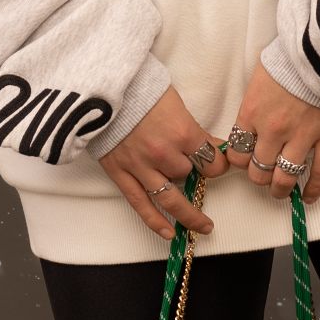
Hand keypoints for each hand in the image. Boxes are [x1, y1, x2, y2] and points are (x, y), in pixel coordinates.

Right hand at [98, 84, 233, 242]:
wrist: (102, 87)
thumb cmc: (140, 89)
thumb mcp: (175, 103)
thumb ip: (192, 129)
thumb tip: (211, 146)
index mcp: (183, 132)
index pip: (211, 161)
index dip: (217, 164)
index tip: (217, 164)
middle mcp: (164, 153)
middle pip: (189, 174)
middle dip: (193, 172)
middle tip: (197, 172)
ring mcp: (141, 166)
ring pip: (171, 197)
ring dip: (189, 213)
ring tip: (203, 226)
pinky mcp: (120, 173)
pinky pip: (141, 204)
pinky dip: (155, 221)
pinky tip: (169, 233)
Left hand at [232, 58, 319, 206]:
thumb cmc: (293, 57)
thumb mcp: (261, 76)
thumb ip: (254, 102)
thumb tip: (251, 119)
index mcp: (252, 113)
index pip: (237, 153)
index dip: (241, 161)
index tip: (246, 160)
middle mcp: (273, 130)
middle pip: (257, 170)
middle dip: (258, 176)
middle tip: (263, 175)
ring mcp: (301, 137)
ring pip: (284, 177)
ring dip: (279, 188)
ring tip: (280, 190)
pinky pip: (319, 173)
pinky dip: (314, 189)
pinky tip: (309, 197)